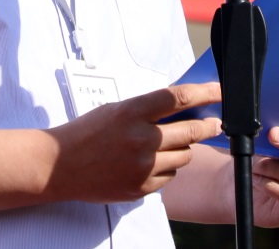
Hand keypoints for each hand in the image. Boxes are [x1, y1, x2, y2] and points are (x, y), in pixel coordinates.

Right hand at [44, 82, 223, 204]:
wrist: (59, 166)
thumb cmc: (86, 133)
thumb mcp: (116, 110)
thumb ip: (147, 110)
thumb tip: (183, 107)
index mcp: (132, 112)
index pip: (179, 97)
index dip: (206, 93)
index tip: (219, 91)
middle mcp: (141, 139)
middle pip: (191, 130)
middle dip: (209, 125)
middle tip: (215, 123)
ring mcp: (143, 166)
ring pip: (184, 156)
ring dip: (184, 148)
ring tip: (170, 144)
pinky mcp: (141, 188)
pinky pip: (170, 176)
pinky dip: (167, 168)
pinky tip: (152, 163)